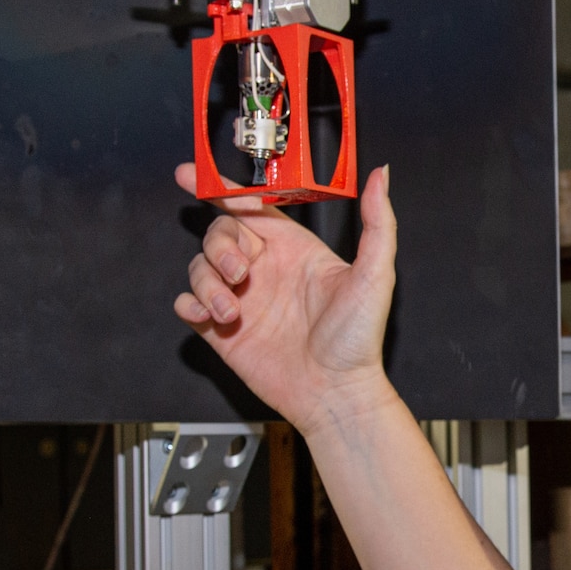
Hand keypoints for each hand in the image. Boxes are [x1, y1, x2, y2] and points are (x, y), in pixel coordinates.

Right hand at [174, 163, 398, 431]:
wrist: (334, 394)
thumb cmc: (357, 340)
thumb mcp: (374, 274)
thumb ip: (378, 222)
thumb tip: (382, 175)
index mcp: (294, 249)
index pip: (251, 206)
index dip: (220, 188)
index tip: (191, 175)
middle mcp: (264, 269)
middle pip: (219, 233)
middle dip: (220, 245)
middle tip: (240, 272)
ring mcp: (240, 299)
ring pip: (199, 266)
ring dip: (206, 280)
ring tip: (229, 306)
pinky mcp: (220, 330)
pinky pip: (187, 303)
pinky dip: (189, 303)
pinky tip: (205, 314)